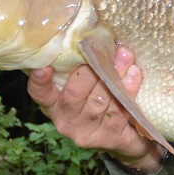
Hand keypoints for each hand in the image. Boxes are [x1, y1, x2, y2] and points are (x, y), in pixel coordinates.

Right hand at [27, 46, 164, 174]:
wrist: (126, 135)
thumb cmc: (101, 99)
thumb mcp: (86, 84)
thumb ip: (83, 66)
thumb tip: (95, 36)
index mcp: (54, 104)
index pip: (40, 94)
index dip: (39, 81)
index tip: (43, 67)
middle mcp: (65, 120)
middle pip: (74, 94)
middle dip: (92, 69)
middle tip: (107, 50)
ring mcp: (85, 132)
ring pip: (99, 101)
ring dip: (114, 76)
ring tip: (125, 56)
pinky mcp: (108, 138)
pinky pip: (118, 111)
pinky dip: (128, 90)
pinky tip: (134, 74)